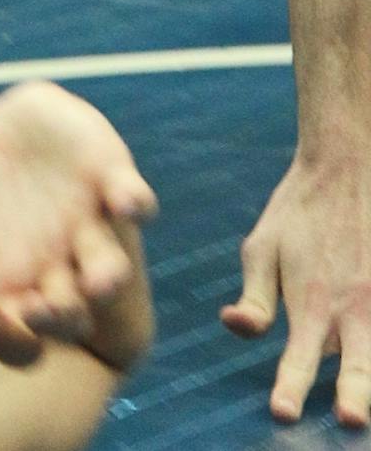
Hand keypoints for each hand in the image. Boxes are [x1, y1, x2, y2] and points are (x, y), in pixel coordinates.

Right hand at [0, 82, 156, 365]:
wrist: (13, 127)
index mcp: (19, 288)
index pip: (23, 337)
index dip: (10, 338)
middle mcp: (63, 267)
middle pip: (72, 312)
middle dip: (62, 316)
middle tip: (42, 307)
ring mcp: (91, 227)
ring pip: (110, 266)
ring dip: (106, 275)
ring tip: (97, 281)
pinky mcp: (114, 182)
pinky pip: (135, 200)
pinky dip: (133, 202)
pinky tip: (123, 202)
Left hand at [224, 146, 370, 424]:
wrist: (346, 171)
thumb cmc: (297, 214)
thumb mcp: (262, 249)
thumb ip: (255, 296)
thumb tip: (234, 327)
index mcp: (312, 301)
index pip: (298, 357)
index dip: (291, 388)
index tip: (282, 414)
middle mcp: (353, 308)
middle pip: (358, 366)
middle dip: (355, 396)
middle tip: (349, 421)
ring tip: (362, 409)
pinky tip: (370, 360)